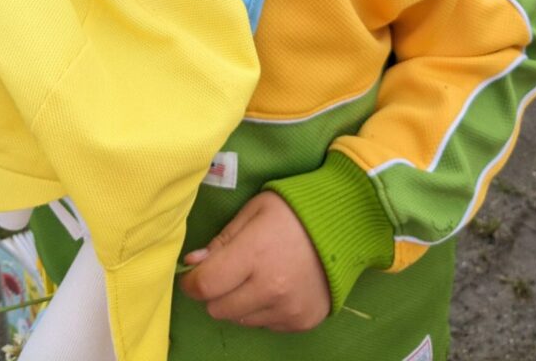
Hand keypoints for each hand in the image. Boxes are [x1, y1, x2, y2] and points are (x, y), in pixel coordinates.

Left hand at [179, 192, 330, 332]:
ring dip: (239, 302)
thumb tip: (193, 263)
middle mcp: (270, 288)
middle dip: (216, 292)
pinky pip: (266, 325)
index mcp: (254, 254)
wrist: (344, 224)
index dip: (191, 282)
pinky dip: (263, 309)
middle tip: (228, 272)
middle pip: (218, 309)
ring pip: (240, 319)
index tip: (192, 275)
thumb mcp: (253, 211)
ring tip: (257, 276)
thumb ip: (221, 240)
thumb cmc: (292, 211)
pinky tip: (276, 286)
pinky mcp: (301, 322)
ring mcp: (287, 309)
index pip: (205, 285)